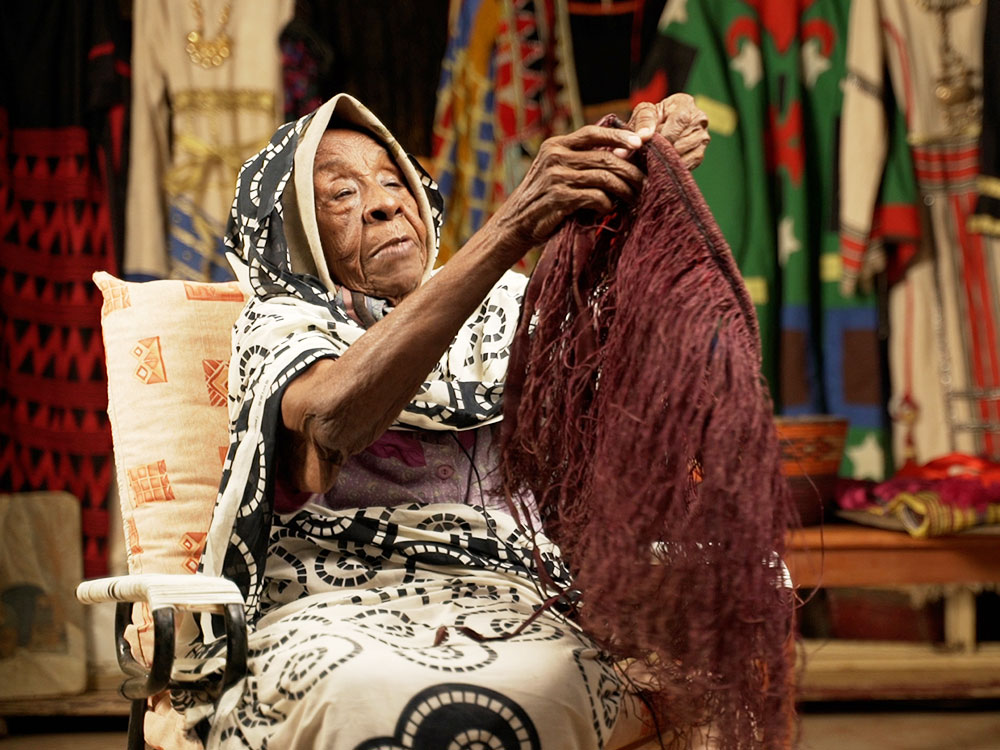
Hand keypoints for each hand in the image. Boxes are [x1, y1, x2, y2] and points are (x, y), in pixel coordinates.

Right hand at [488, 125, 646, 256]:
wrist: (514, 224)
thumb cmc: (543, 199)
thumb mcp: (558, 172)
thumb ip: (583, 161)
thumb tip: (624, 154)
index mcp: (555, 145)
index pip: (592, 132)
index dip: (619, 135)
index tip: (639, 143)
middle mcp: (555, 156)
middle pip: (605, 157)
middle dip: (630, 171)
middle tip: (645, 183)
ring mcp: (556, 177)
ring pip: (604, 178)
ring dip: (623, 190)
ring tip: (632, 199)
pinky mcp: (559, 198)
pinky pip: (595, 197)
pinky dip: (606, 205)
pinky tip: (607, 210)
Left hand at [626, 93, 709, 169]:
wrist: (657, 129)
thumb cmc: (652, 118)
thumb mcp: (643, 113)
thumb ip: (642, 121)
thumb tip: (643, 136)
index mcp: (686, 104)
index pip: (680, 120)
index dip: (664, 134)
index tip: (652, 142)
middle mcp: (699, 120)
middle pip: (681, 141)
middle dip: (662, 148)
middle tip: (650, 148)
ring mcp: (702, 138)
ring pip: (682, 155)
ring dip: (666, 158)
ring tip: (656, 152)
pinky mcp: (699, 155)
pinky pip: (684, 166)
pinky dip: (671, 166)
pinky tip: (662, 161)